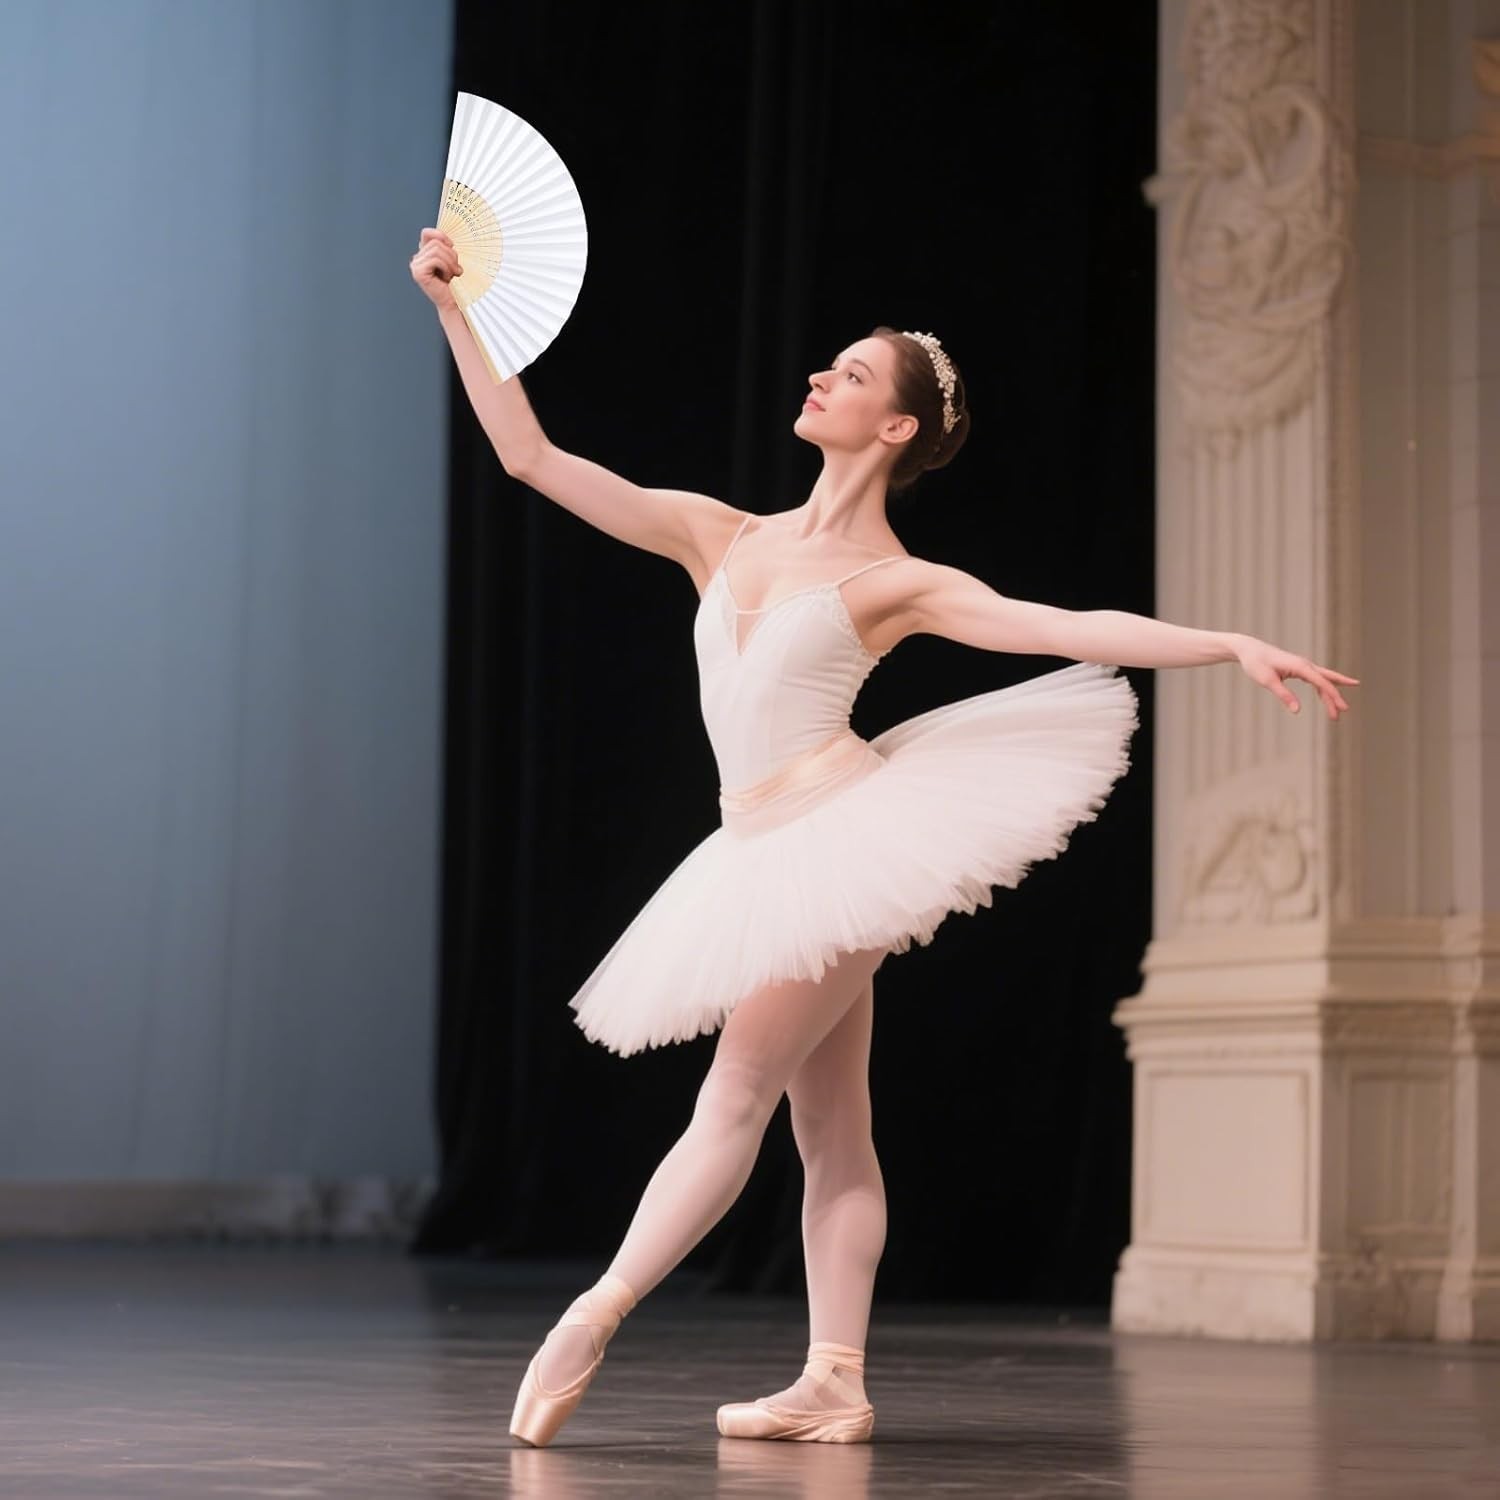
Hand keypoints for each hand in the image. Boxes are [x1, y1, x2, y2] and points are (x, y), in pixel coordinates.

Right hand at [410, 227, 462, 310]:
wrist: (455, 302)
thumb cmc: (455, 283)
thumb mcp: (452, 260)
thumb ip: (446, 247)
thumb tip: (448, 239)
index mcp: (424, 254)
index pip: (427, 233)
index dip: (441, 236)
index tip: (452, 245)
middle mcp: (417, 259)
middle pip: (435, 243)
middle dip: (450, 255)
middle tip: (455, 269)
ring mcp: (416, 266)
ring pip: (436, 250)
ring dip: (450, 263)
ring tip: (452, 274)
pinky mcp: (418, 272)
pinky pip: (435, 260)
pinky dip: (446, 268)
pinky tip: (446, 278)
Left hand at [1234, 636, 1357, 719]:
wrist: (1249, 649)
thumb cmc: (1256, 663)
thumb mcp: (1267, 680)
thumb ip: (1283, 695)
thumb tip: (1297, 711)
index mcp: (1300, 666)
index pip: (1321, 682)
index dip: (1332, 695)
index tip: (1340, 708)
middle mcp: (1304, 664)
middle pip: (1326, 680)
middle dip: (1336, 695)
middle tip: (1345, 710)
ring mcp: (1302, 666)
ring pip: (1322, 680)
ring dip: (1330, 694)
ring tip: (1338, 709)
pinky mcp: (1298, 668)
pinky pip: (1315, 679)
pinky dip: (1323, 688)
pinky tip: (1327, 696)